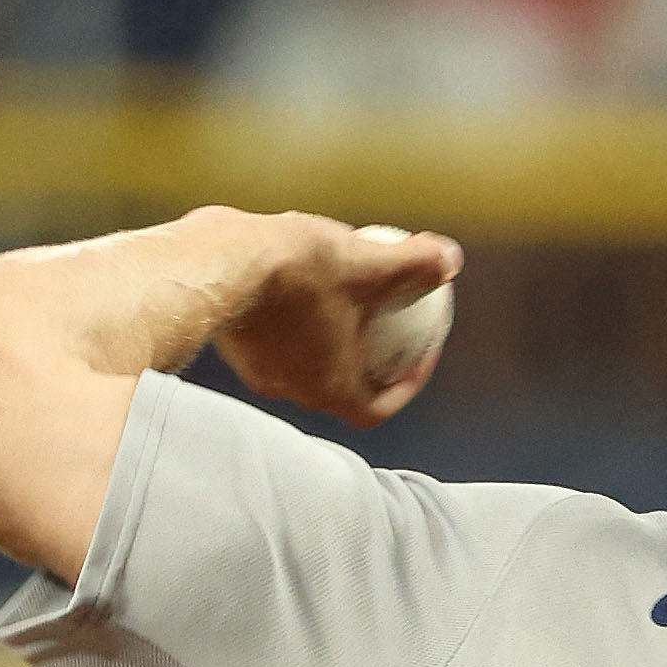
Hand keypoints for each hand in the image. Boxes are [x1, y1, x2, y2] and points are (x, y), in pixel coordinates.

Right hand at [204, 213, 462, 425]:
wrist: (214, 262)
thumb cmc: (296, 270)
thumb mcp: (367, 262)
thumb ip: (414, 265)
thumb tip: (451, 259)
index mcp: (330, 389)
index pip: (376, 407)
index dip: (404, 387)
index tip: (419, 355)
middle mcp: (292, 390)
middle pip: (342, 384)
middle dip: (368, 357)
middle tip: (385, 319)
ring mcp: (258, 370)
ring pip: (305, 357)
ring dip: (329, 334)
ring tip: (343, 290)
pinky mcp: (234, 343)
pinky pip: (275, 337)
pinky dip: (296, 317)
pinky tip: (302, 274)